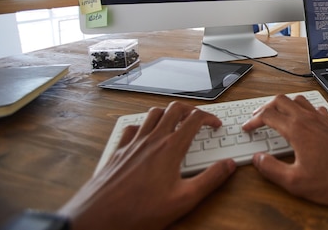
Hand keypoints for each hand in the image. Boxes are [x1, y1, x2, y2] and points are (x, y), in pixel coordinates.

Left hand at [59, 101, 235, 229]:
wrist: (99, 218)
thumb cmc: (139, 212)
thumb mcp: (184, 200)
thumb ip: (210, 180)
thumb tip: (228, 165)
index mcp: (170, 148)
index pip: (195, 120)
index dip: (209, 118)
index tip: (215, 125)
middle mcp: (151, 140)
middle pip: (174, 109)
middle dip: (190, 109)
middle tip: (198, 118)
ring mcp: (132, 144)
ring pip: (153, 114)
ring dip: (168, 113)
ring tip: (176, 122)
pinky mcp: (118, 152)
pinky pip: (132, 128)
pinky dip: (143, 126)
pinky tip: (145, 135)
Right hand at [242, 95, 327, 205]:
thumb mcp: (296, 182)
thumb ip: (272, 169)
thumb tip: (258, 159)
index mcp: (297, 130)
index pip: (268, 115)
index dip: (253, 121)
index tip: (247, 129)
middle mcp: (309, 119)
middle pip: (281, 100)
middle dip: (265, 107)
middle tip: (257, 118)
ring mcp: (323, 120)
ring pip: (298, 100)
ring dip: (284, 105)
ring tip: (276, 115)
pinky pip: (314, 108)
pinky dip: (303, 109)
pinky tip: (304, 120)